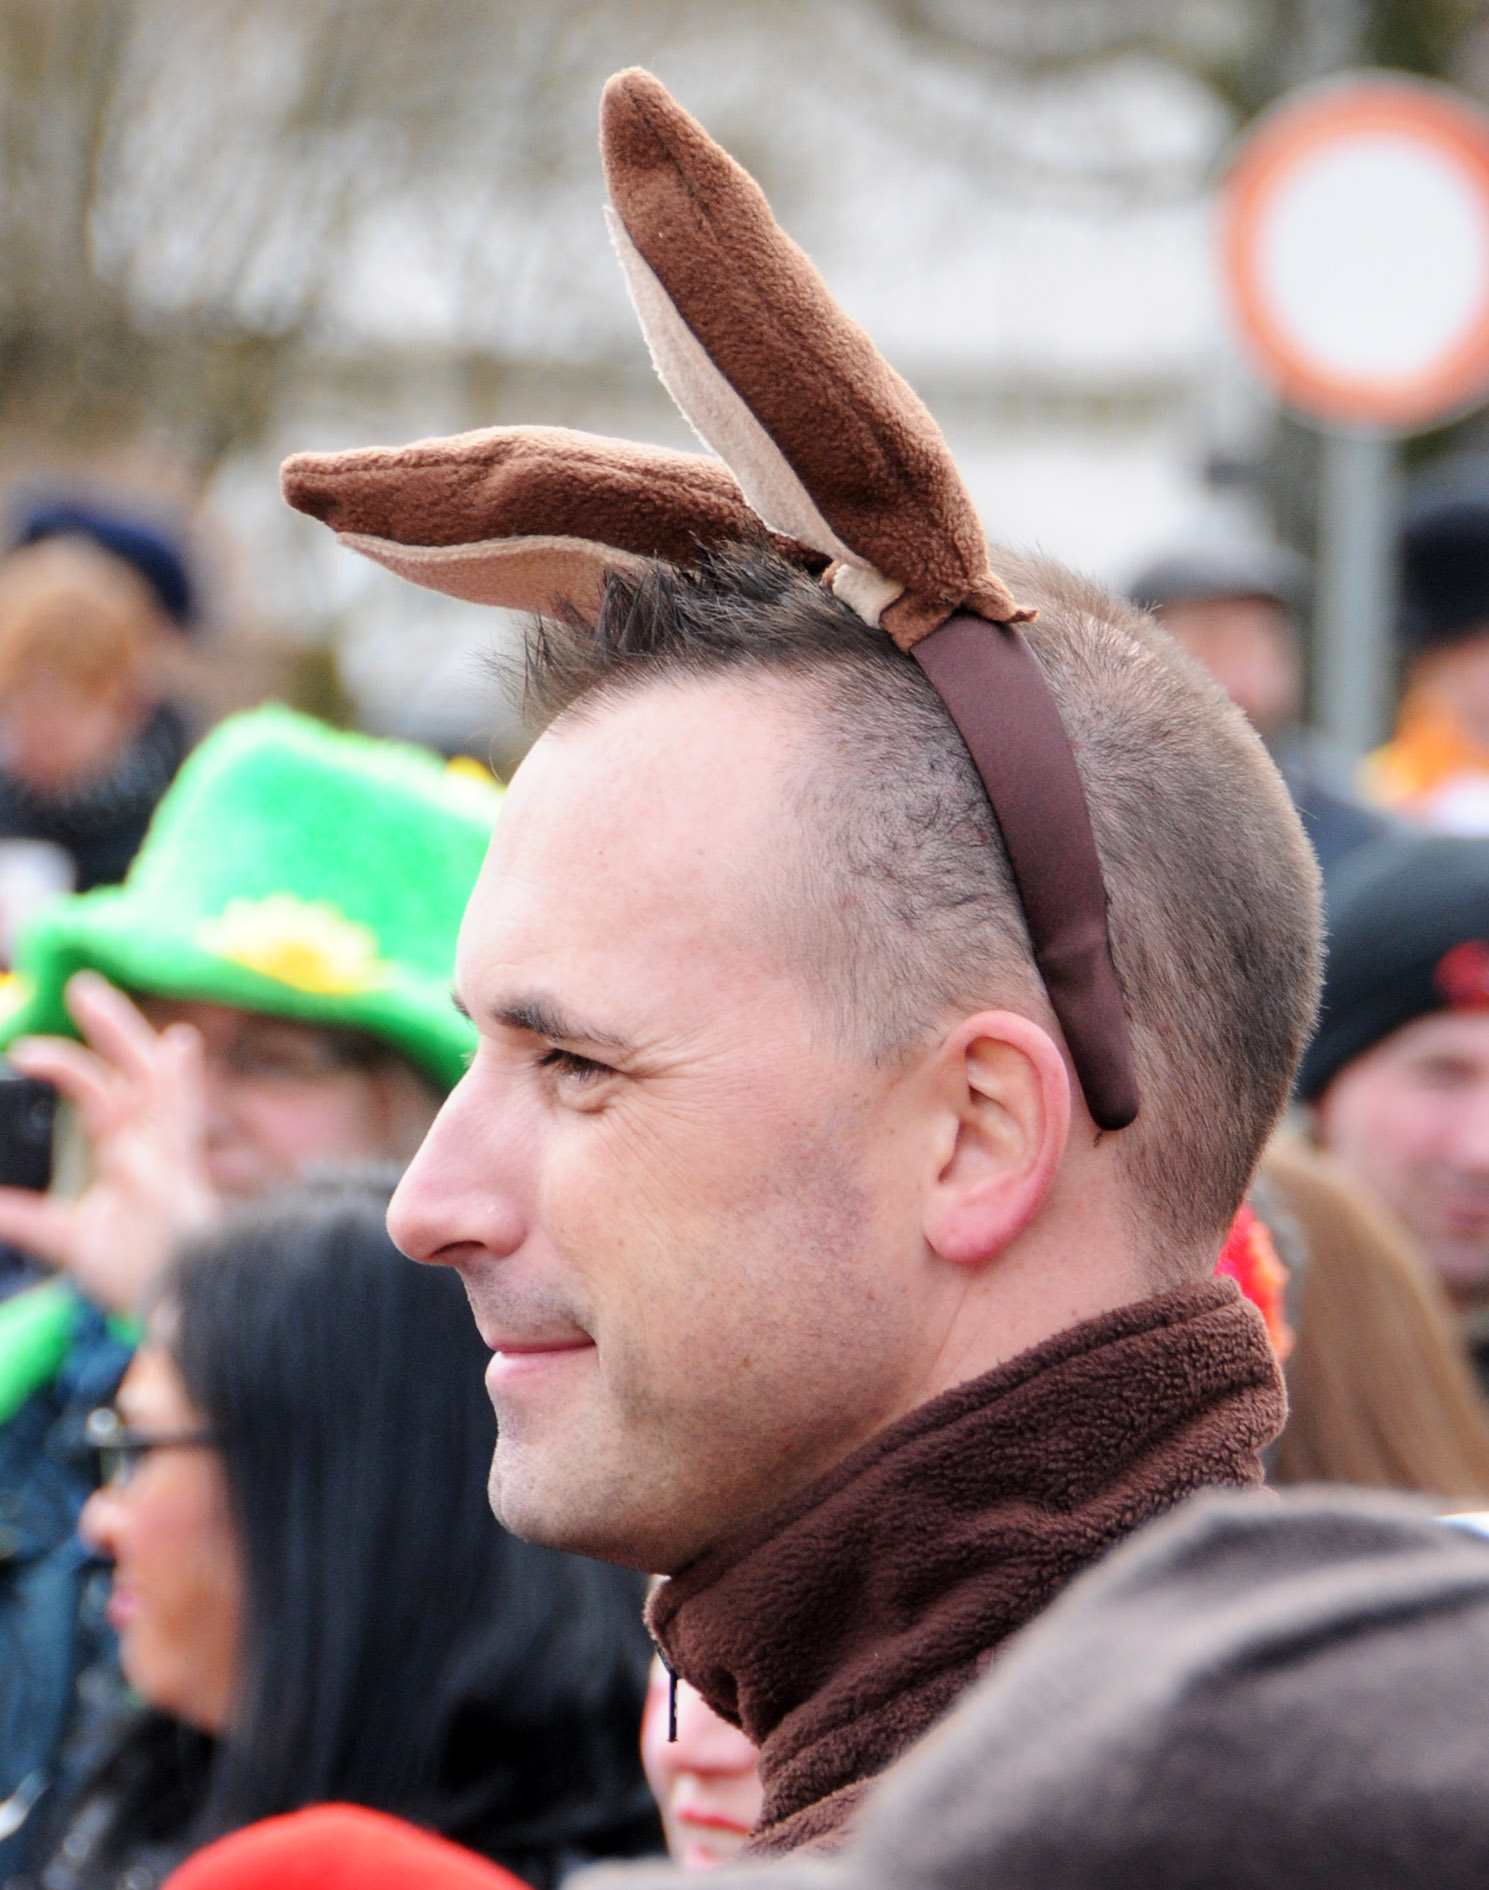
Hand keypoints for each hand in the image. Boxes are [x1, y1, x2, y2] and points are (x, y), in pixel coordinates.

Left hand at [0, 972, 219, 1313]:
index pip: (102, 1094)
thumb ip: (27, 1218)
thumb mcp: (69, 1241)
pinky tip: (178, 1048)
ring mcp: (169, 1154)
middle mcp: (153, 1144)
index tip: (25, 1049)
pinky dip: (181, 1082)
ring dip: (127, 1038)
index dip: (70, 1064)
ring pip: (153, 1080)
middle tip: (83, 987)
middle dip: (111, 1028)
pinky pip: (179, 1120)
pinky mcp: (179, 1173)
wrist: (178, 1308)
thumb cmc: (141, 1274)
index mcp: (132, 1152)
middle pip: (134, 1072)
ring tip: (99, 999)